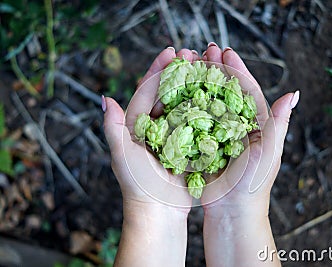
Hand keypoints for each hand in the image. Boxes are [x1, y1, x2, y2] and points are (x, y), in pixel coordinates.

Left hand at [103, 47, 200, 266]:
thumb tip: (104, 98)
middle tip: (193, 54)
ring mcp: (172, 136)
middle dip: (179, 72)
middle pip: (166, 93)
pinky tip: (216, 97)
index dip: (157, 69)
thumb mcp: (123, 155)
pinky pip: (196, 123)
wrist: (158, 213)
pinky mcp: (187, 147)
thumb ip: (113, 128)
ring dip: (193, 86)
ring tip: (206, 69)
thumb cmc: (138, 186)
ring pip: (184, 105)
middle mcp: (154, 128)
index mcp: (136, 125)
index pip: (146, 90)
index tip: (171, 52)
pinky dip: (205, 109)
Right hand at [200, 44, 297, 266]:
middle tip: (204, 50)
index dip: (237, 70)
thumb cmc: (253, 184)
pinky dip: (188, 105)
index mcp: (257, 124)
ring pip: (210, 102)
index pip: (247, 90)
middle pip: (227, 91)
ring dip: (201, 83)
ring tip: (190, 65)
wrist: (232, 212)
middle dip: (217, 69)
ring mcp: (220, 134)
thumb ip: (278, 123)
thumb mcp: (269, 151)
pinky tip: (178, 93)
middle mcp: (239, 125)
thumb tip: (294, 94)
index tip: (226, 52)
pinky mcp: (204, 144)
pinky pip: (195, 120)